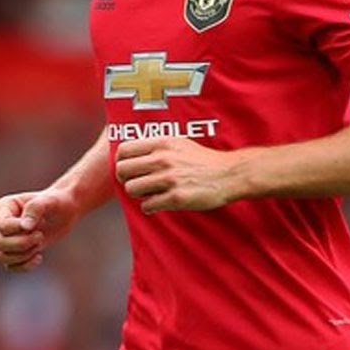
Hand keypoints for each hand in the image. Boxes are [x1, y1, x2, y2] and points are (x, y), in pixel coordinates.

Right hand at [0, 189, 78, 272]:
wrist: (63, 213)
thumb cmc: (56, 202)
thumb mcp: (50, 201)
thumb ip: (35, 208)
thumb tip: (25, 226)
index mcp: (4, 206)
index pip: (3, 226)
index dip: (19, 230)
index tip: (38, 226)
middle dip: (22, 244)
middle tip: (40, 236)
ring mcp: (3, 238)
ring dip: (23, 255)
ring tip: (39, 244)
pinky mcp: (11, 252)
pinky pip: (9, 267)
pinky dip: (25, 266)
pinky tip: (39, 256)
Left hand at [114, 137, 238, 212]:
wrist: (229, 174)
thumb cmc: (202, 160)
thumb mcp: (178, 143)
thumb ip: (154, 147)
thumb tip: (129, 154)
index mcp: (161, 143)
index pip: (123, 150)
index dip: (120, 162)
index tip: (127, 169)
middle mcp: (162, 159)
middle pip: (122, 171)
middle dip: (125, 179)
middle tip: (135, 183)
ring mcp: (169, 179)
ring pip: (132, 189)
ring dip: (138, 194)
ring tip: (149, 194)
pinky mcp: (176, 198)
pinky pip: (147, 205)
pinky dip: (150, 207)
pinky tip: (158, 203)